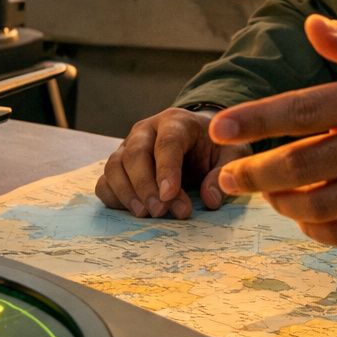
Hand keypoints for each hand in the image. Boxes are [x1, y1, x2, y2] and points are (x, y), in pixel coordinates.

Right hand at [95, 106, 251, 218]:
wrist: (198, 138)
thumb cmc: (215, 146)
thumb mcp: (231, 153)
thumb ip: (225, 171)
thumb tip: (210, 199)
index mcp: (176, 121)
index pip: (167, 142)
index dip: (166, 169)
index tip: (170, 195)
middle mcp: (146, 130)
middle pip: (135, 154)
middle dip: (145, 185)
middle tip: (159, 211)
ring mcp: (128, 146)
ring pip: (115, 166)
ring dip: (127, 193)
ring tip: (145, 214)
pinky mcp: (119, 165)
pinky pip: (105, 180)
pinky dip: (113, 197)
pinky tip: (132, 211)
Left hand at [208, 14, 336, 244]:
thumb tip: (309, 23)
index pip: (303, 109)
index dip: (256, 120)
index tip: (219, 128)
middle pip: (302, 164)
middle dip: (254, 173)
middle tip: (229, 177)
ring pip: (319, 205)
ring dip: (280, 203)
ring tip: (266, 193)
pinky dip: (313, 228)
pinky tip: (301, 215)